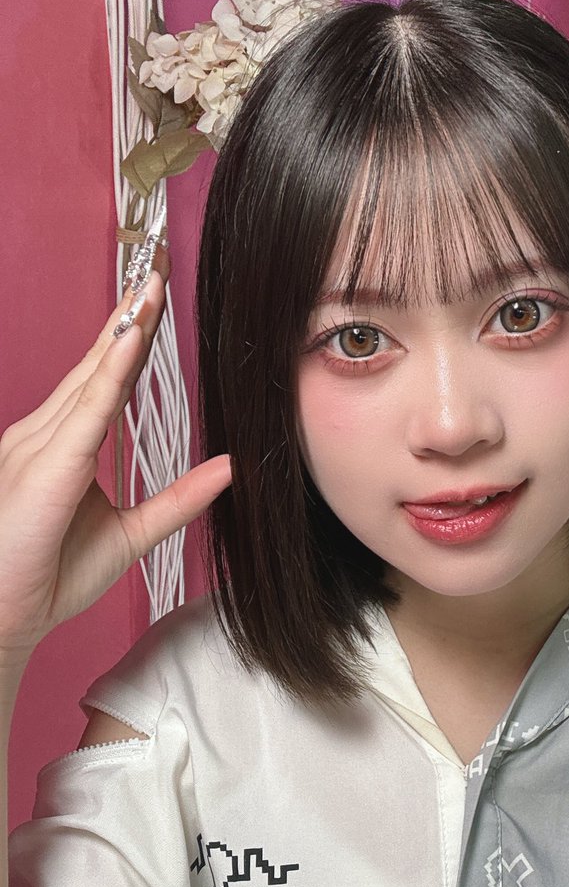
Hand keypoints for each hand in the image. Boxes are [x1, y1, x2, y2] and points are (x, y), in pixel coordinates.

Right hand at [0, 254, 231, 661]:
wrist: (1, 619)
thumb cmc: (47, 576)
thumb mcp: (131, 534)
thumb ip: (179, 500)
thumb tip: (228, 468)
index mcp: (63, 445)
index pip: (105, 377)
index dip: (133, 337)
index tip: (156, 298)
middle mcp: (46, 433)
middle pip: (98, 363)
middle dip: (131, 315)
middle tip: (159, 267)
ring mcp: (40, 444)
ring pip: (93, 374)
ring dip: (125, 328)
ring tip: (153, 286)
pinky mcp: (47, 465)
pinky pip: (87, 410)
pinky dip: (111, 371)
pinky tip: (132, 339)